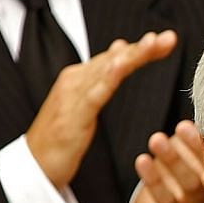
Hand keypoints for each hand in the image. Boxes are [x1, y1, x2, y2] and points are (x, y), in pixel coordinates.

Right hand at [26, 31, 177, 187]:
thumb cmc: (61, 135)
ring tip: (152, 43)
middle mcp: (76, 80)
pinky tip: (122, 66)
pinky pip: (94, 93)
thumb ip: (103, 78)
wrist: (34, 164)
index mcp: (81, 77)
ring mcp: (73, 95)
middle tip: (169, 38)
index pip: (116, 57)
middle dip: (143, 48)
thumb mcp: (86, 103)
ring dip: (130, 55)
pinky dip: (108, 77)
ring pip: (107, 70)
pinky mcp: (73, 114)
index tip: (168, 40)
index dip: (142, 48)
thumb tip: (121, 50)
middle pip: (114, 59)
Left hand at [133, 120, 203, 202]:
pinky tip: (142, 161)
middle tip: (182, 125)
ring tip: (157, 139)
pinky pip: (165, 201)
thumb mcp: (193, 153)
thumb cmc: (182, 172)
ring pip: (189, 185)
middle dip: (196, 148)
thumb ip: (202, 136)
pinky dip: (153, 180)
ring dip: (173, 161)